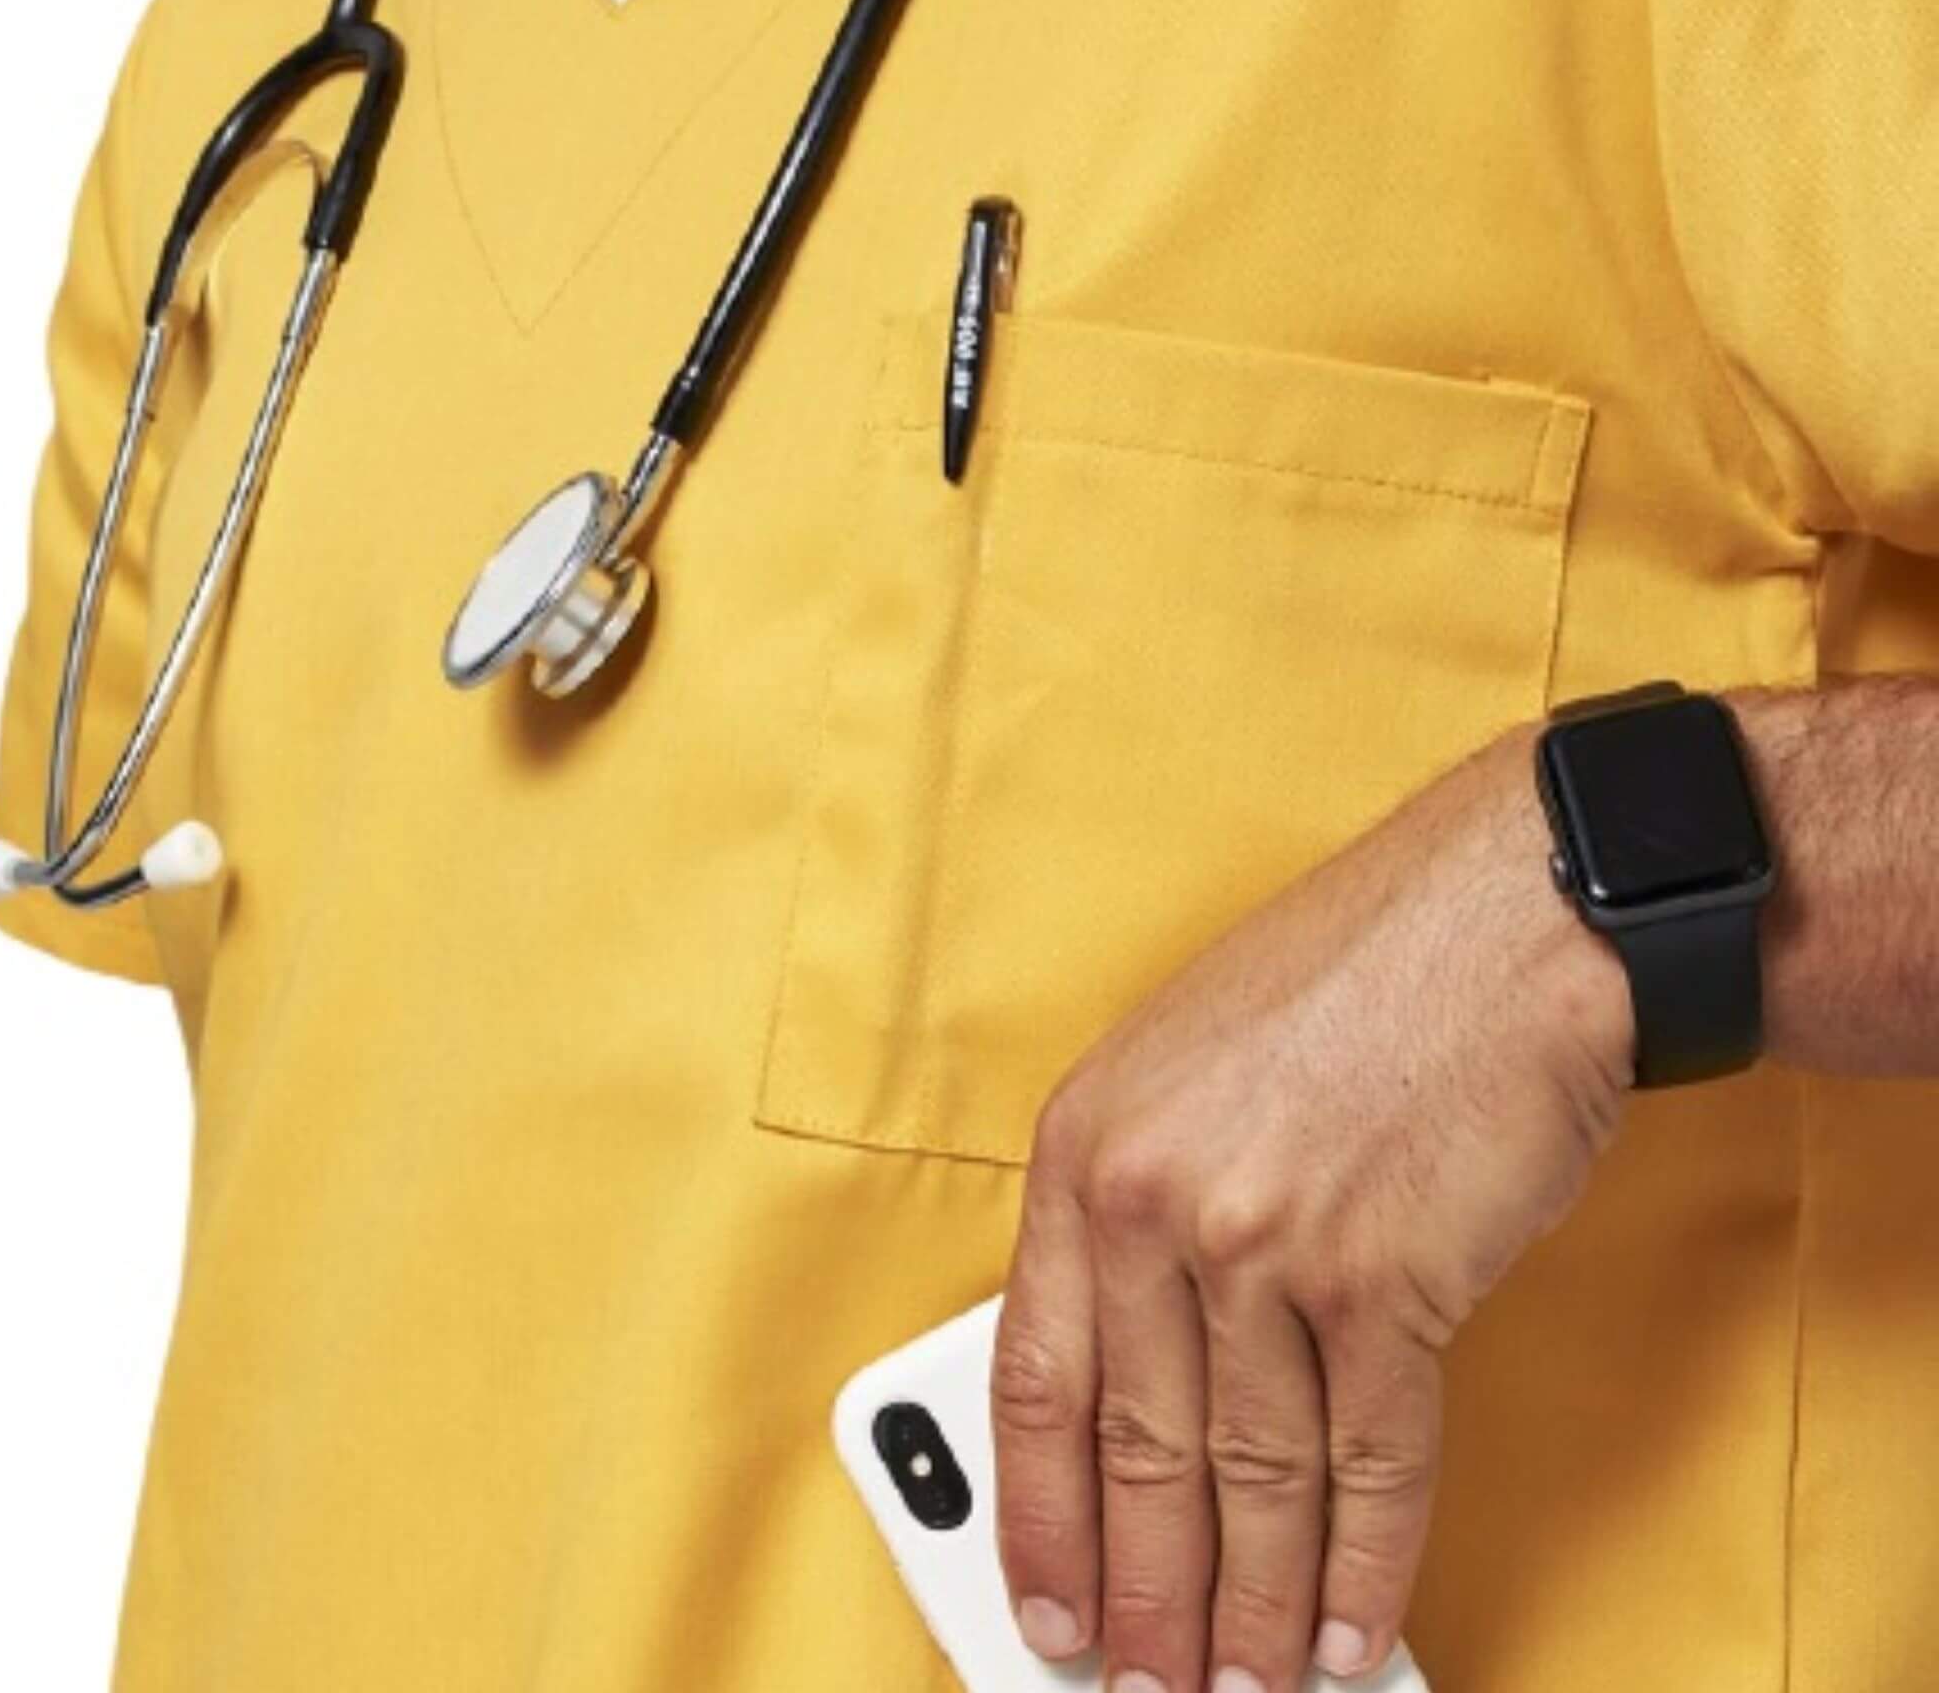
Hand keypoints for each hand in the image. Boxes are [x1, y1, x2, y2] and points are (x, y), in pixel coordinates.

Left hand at [991, 724, 1635, 1692]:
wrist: (1502, 920)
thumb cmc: (1349, 985)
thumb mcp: (1183, 1066)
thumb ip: (1140, 1207)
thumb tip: (1139, 1380)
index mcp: (1085, 1147)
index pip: (1035, 1373)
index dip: (1035, 1510)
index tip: (1042, 1599)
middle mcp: (1158, 1201)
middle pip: (1137, 1454)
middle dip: (1142, 1594)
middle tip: (1143, 1684)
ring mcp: (1271, 1244)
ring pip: (1249, 1483)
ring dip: (1248, 1609)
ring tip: (1240, 1687)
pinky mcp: (1390, 1282)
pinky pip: (1367, 1466)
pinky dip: (1359, 1568)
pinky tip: (1344, 1628)